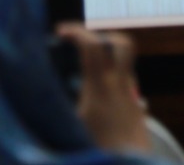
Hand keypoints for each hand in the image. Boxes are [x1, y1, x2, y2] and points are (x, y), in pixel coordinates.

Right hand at [57, 24, 151, 153]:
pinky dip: (112, 79)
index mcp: (101, 89)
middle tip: (82, 42)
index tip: (61, 31)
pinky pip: (126, 83)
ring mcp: (132, 97)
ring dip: (108, 58)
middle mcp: (120, 87)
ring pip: (125, 64)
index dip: (77, 32)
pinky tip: (97, 96)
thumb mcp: (71, 130)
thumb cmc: (100, 152)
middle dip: (102, 36)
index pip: (93, 47)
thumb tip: (46, 94)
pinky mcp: (137, 110)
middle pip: (122, 45)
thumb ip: (59, 109)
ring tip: (87, 67)